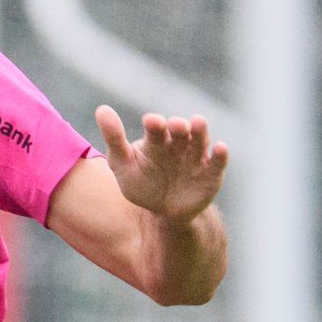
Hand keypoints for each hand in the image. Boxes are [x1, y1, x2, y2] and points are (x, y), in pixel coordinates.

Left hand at [96, 106, 227, 223]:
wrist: (164, 213)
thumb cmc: (142, 185)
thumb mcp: (123, 165)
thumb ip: (114, 139)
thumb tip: (101, 109)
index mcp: (157, 140)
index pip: (155, 129)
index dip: (154, 124)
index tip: (151, 121)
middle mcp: (178, 143)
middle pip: (180, 131)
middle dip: (179, 126)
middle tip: (176, 124)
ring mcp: (196, 157)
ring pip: (200, 140)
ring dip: (200, 131)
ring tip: (198, 122)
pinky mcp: (211, 173)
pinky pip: (217, 161)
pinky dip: (220, 154)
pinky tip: (220, 148)